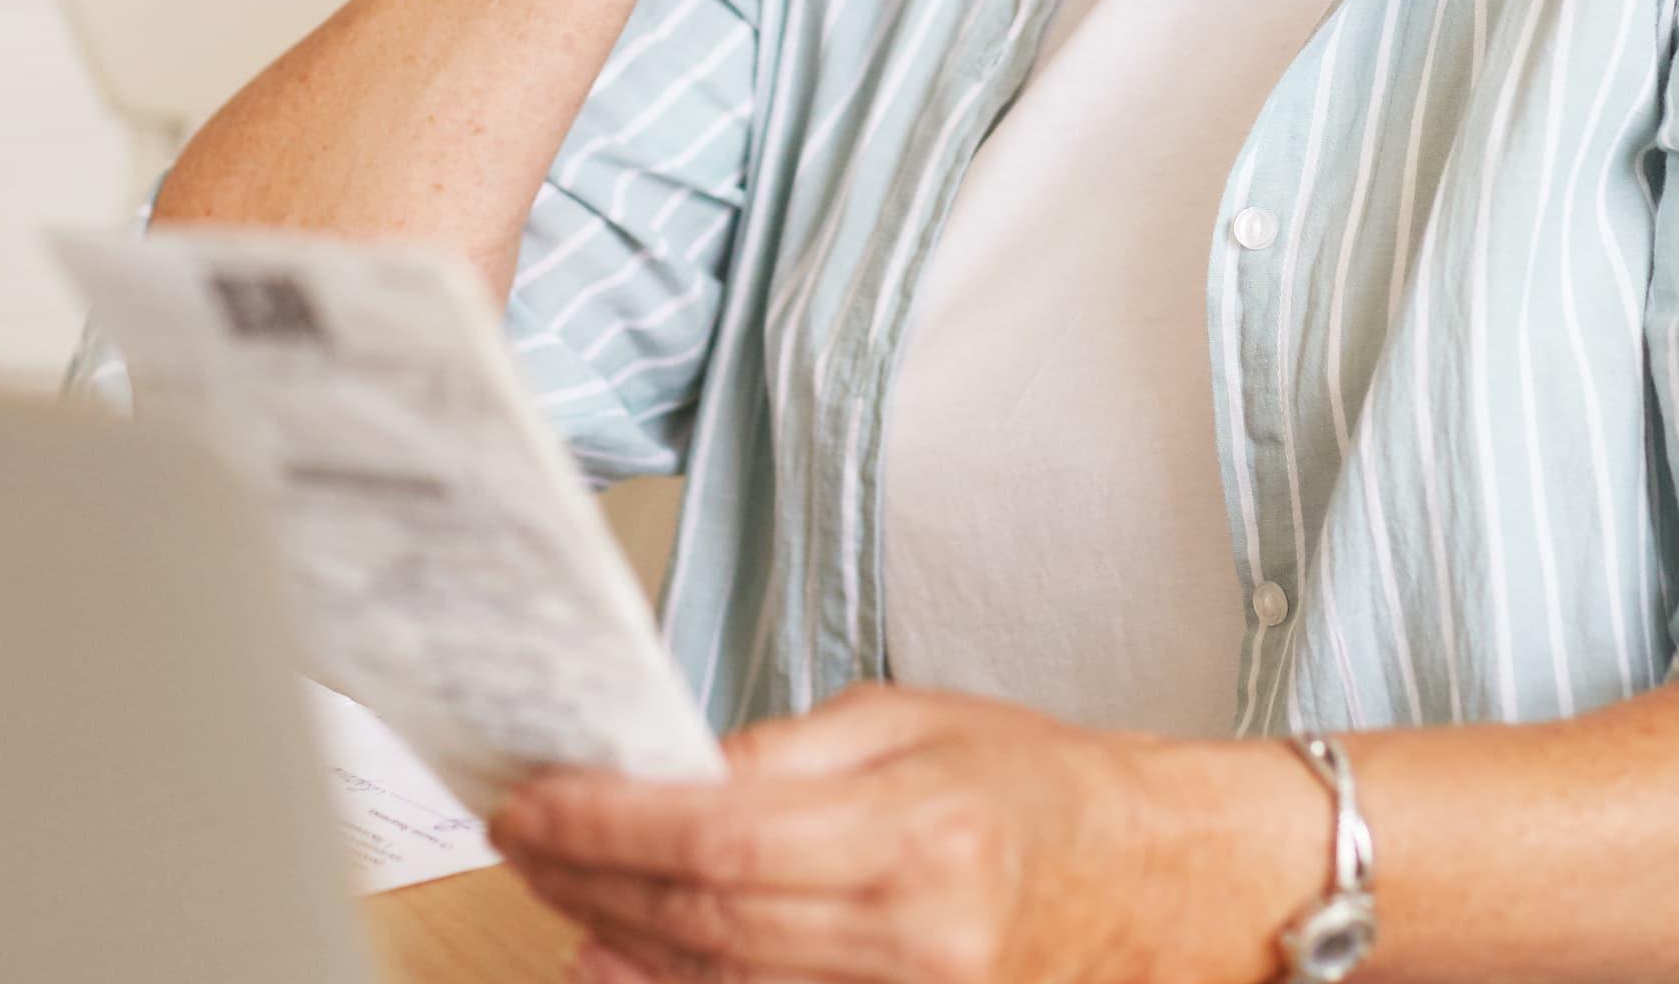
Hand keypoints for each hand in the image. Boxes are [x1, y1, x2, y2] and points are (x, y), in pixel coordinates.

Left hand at [492, 684, 1308, 983]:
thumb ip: (786, 753)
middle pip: (705, 920)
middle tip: (526, 834)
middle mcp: (917, 938)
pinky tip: (624, 958)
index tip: (537, 799)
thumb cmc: (1038, 787)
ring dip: (617, 940)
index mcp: (921, 834)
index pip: (721, 838)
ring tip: (556, 888)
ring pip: (723, 982)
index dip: (609, 825)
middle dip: (592, 878)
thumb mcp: (911, 721)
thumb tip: (669, 776)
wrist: (1152, 879)